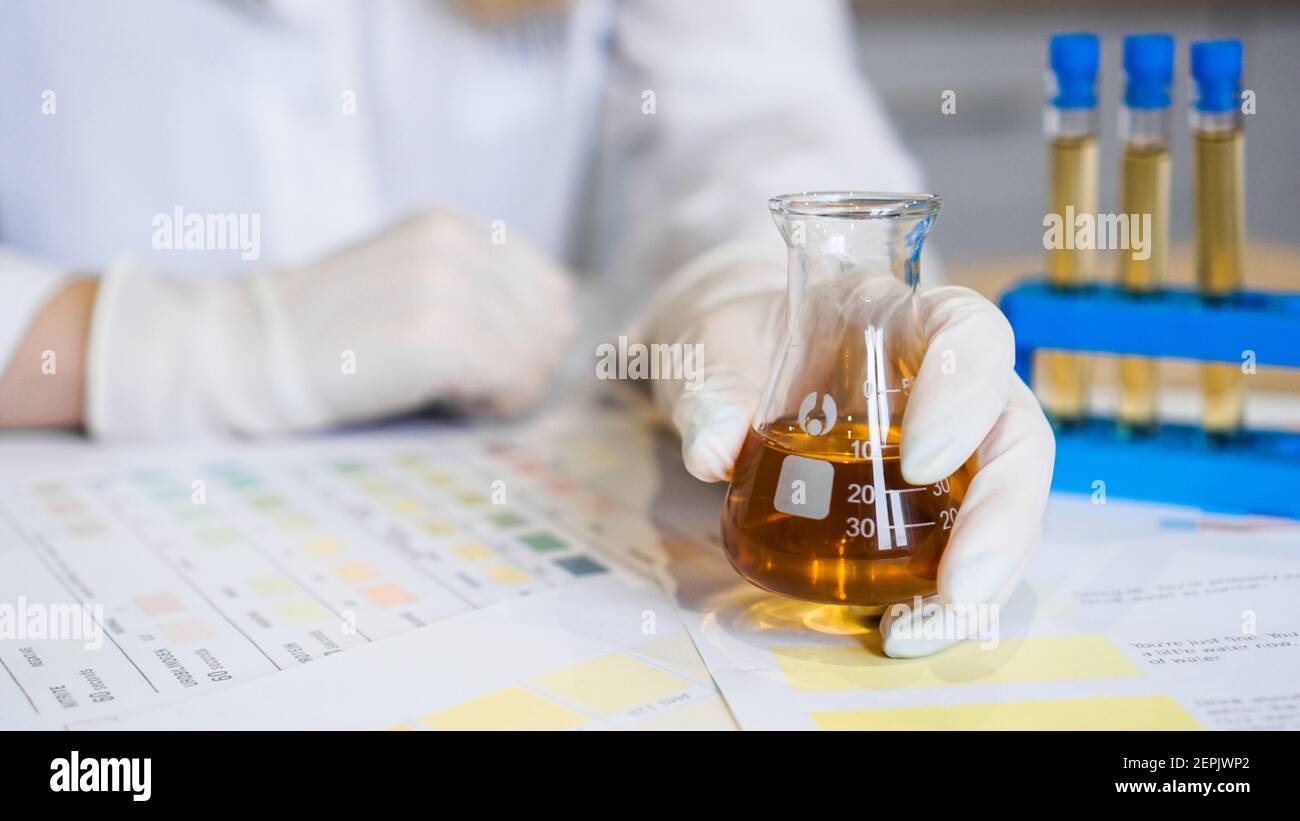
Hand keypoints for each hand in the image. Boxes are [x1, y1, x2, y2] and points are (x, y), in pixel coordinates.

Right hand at [87, 209, 575, 436]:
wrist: (247, 353)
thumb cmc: (330, 336)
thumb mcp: (408, 283)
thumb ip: (480, 290)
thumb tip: (568, 322)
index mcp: (452, 226)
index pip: (550, 286)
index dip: (532, 337)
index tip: (486, 363)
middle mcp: (455, 244)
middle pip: (552, 322)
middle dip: (526, 364)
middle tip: (472, 386)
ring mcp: (446, 286)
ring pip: (536, 354)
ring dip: (507, 388)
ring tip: (451, 391)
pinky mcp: (436, 335)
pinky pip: (511, 381)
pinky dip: (491, 403)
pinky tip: (446, 400)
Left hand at [654, 280, 1053, 658]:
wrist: (734, 366)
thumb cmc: (737, 344)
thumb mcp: (709, 355)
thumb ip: (709, 395)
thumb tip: (712, 452)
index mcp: (901, 319)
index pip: (970, 332)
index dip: (964, 393)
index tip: (920, 461)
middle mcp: (946, 380)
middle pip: (1016, 438)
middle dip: (1003, 519)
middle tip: (958, 588)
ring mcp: (951, 443)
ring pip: (1004, 504)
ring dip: (982, 577)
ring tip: (918, 631)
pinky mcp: (930, 500)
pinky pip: (961, 546)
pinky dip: (940, 597)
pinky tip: (902, 629)